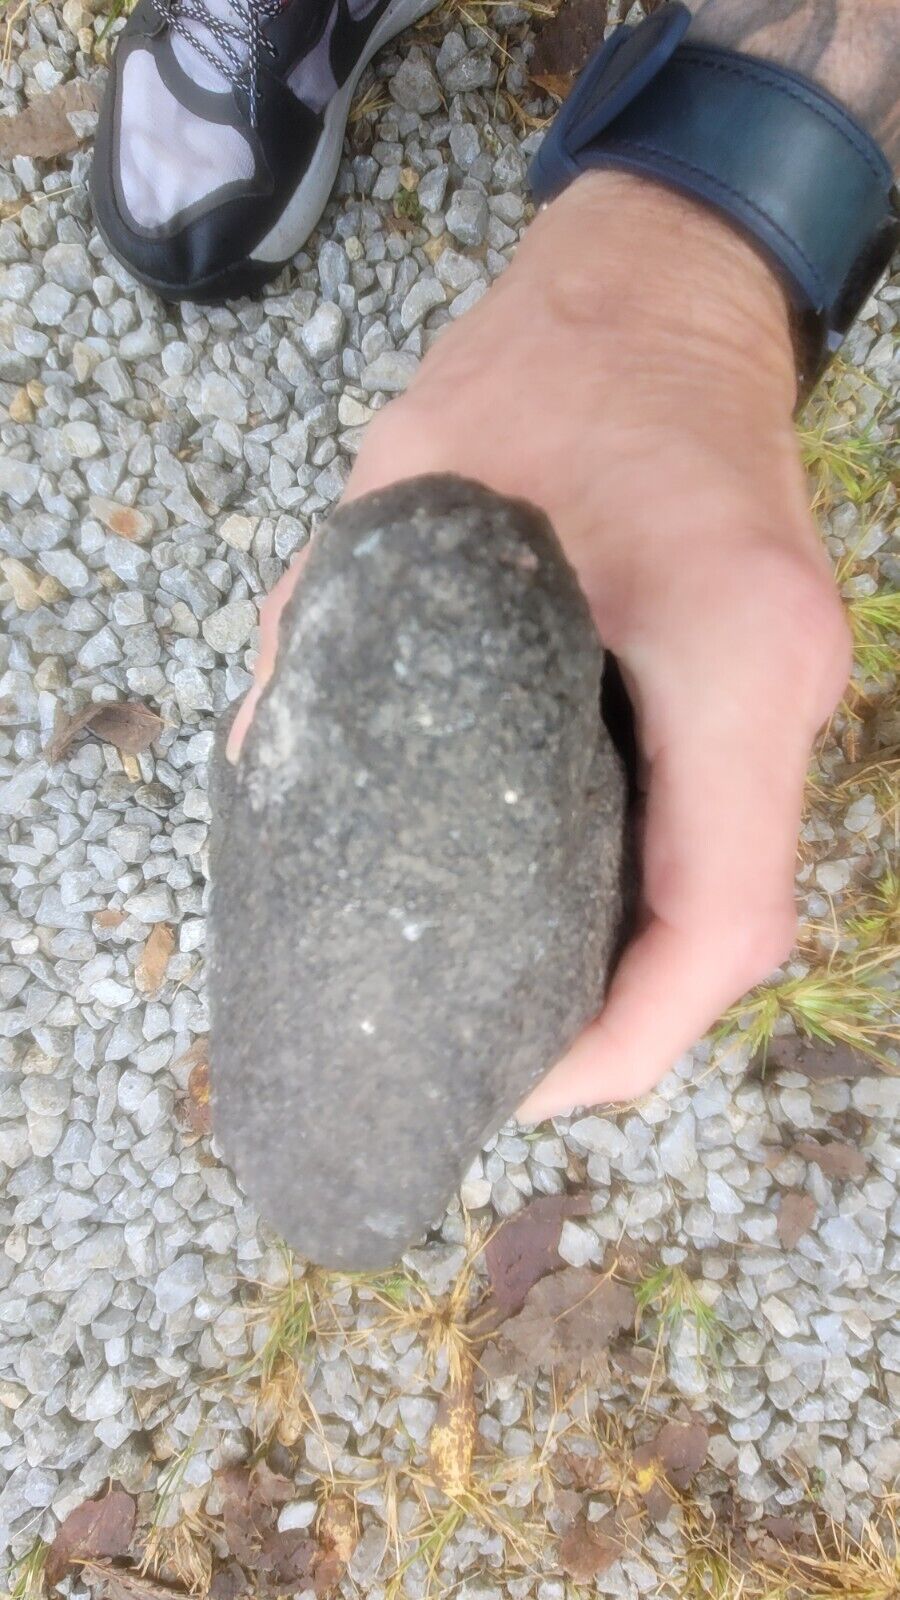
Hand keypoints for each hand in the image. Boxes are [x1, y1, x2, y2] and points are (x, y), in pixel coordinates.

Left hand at [228, 171, 850, 1117]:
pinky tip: (553, 908)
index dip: (623, 1039)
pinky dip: (645, 897)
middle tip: (491, 1064)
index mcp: (725, 652)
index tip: (517, 1083)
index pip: (718, 921)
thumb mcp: (413, 492)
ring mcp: (789, 690)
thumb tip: (263, 761)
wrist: (665, 295)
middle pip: (731, 932)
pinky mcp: (764, 686)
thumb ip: (334, 633)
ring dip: (634, 970)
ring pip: (732, 893)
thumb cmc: (549, 371)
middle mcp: (782, 688)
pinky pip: (720, 834)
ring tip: (511, 1007)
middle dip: (619, 1027)